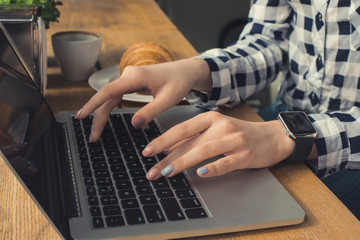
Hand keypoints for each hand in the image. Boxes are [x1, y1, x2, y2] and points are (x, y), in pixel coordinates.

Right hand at [75, 58, 211, 141]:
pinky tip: (102, 117)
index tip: (81, 116)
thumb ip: (151, 111)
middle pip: (106, 97)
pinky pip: (115, 95)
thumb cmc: (179, 82)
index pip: (108, 91)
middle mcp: (129, 75)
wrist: (186, 71)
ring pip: (109, 97)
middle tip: (93, 137)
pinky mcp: (131, 82)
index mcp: (135, 77)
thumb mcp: (168, 99)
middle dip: (97, 116)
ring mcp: (129, 78)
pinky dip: (108, 107)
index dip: (93, 104)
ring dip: (101, 113)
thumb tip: (134, 124)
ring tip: (96, 132)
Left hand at [143, 111, 294, 179]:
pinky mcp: (245, 154)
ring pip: (204, 150)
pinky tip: (200, 174)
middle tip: (152, 170)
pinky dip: (212, 168)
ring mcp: (234, 140)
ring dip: (183, 162)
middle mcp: (221, 126)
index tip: (147, 151)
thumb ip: (194, 137)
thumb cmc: (240, 134)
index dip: (163, 140)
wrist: (272, 137)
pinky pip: (226, 162)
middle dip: (168, 157)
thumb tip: (168, 149)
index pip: (182, 129)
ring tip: (167, 173)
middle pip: (190, 141)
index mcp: (211, 118)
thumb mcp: (216, 130)